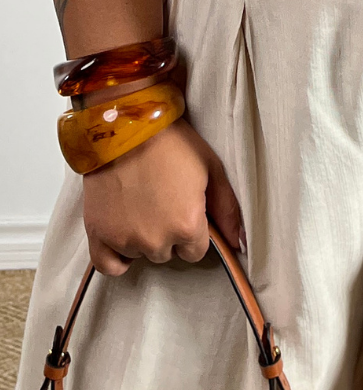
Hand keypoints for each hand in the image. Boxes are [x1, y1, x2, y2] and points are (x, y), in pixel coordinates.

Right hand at [82, 117, 243, 276]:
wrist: (126, 124)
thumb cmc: (171, 142)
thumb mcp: (211, 168)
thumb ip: (227, 209)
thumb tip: (238, 242)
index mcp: (187, 226)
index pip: (195, 251)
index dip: (192, 229)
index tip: (184, 209)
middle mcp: (156, 240)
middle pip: (167, 253)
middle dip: (168, 233)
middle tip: (162, 200)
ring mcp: (125, 239)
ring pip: (141, 254)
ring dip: (143, 238)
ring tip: (141, 204)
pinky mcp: (98, 233)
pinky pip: (108, 265)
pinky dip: (116, 258)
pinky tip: (124, 239)